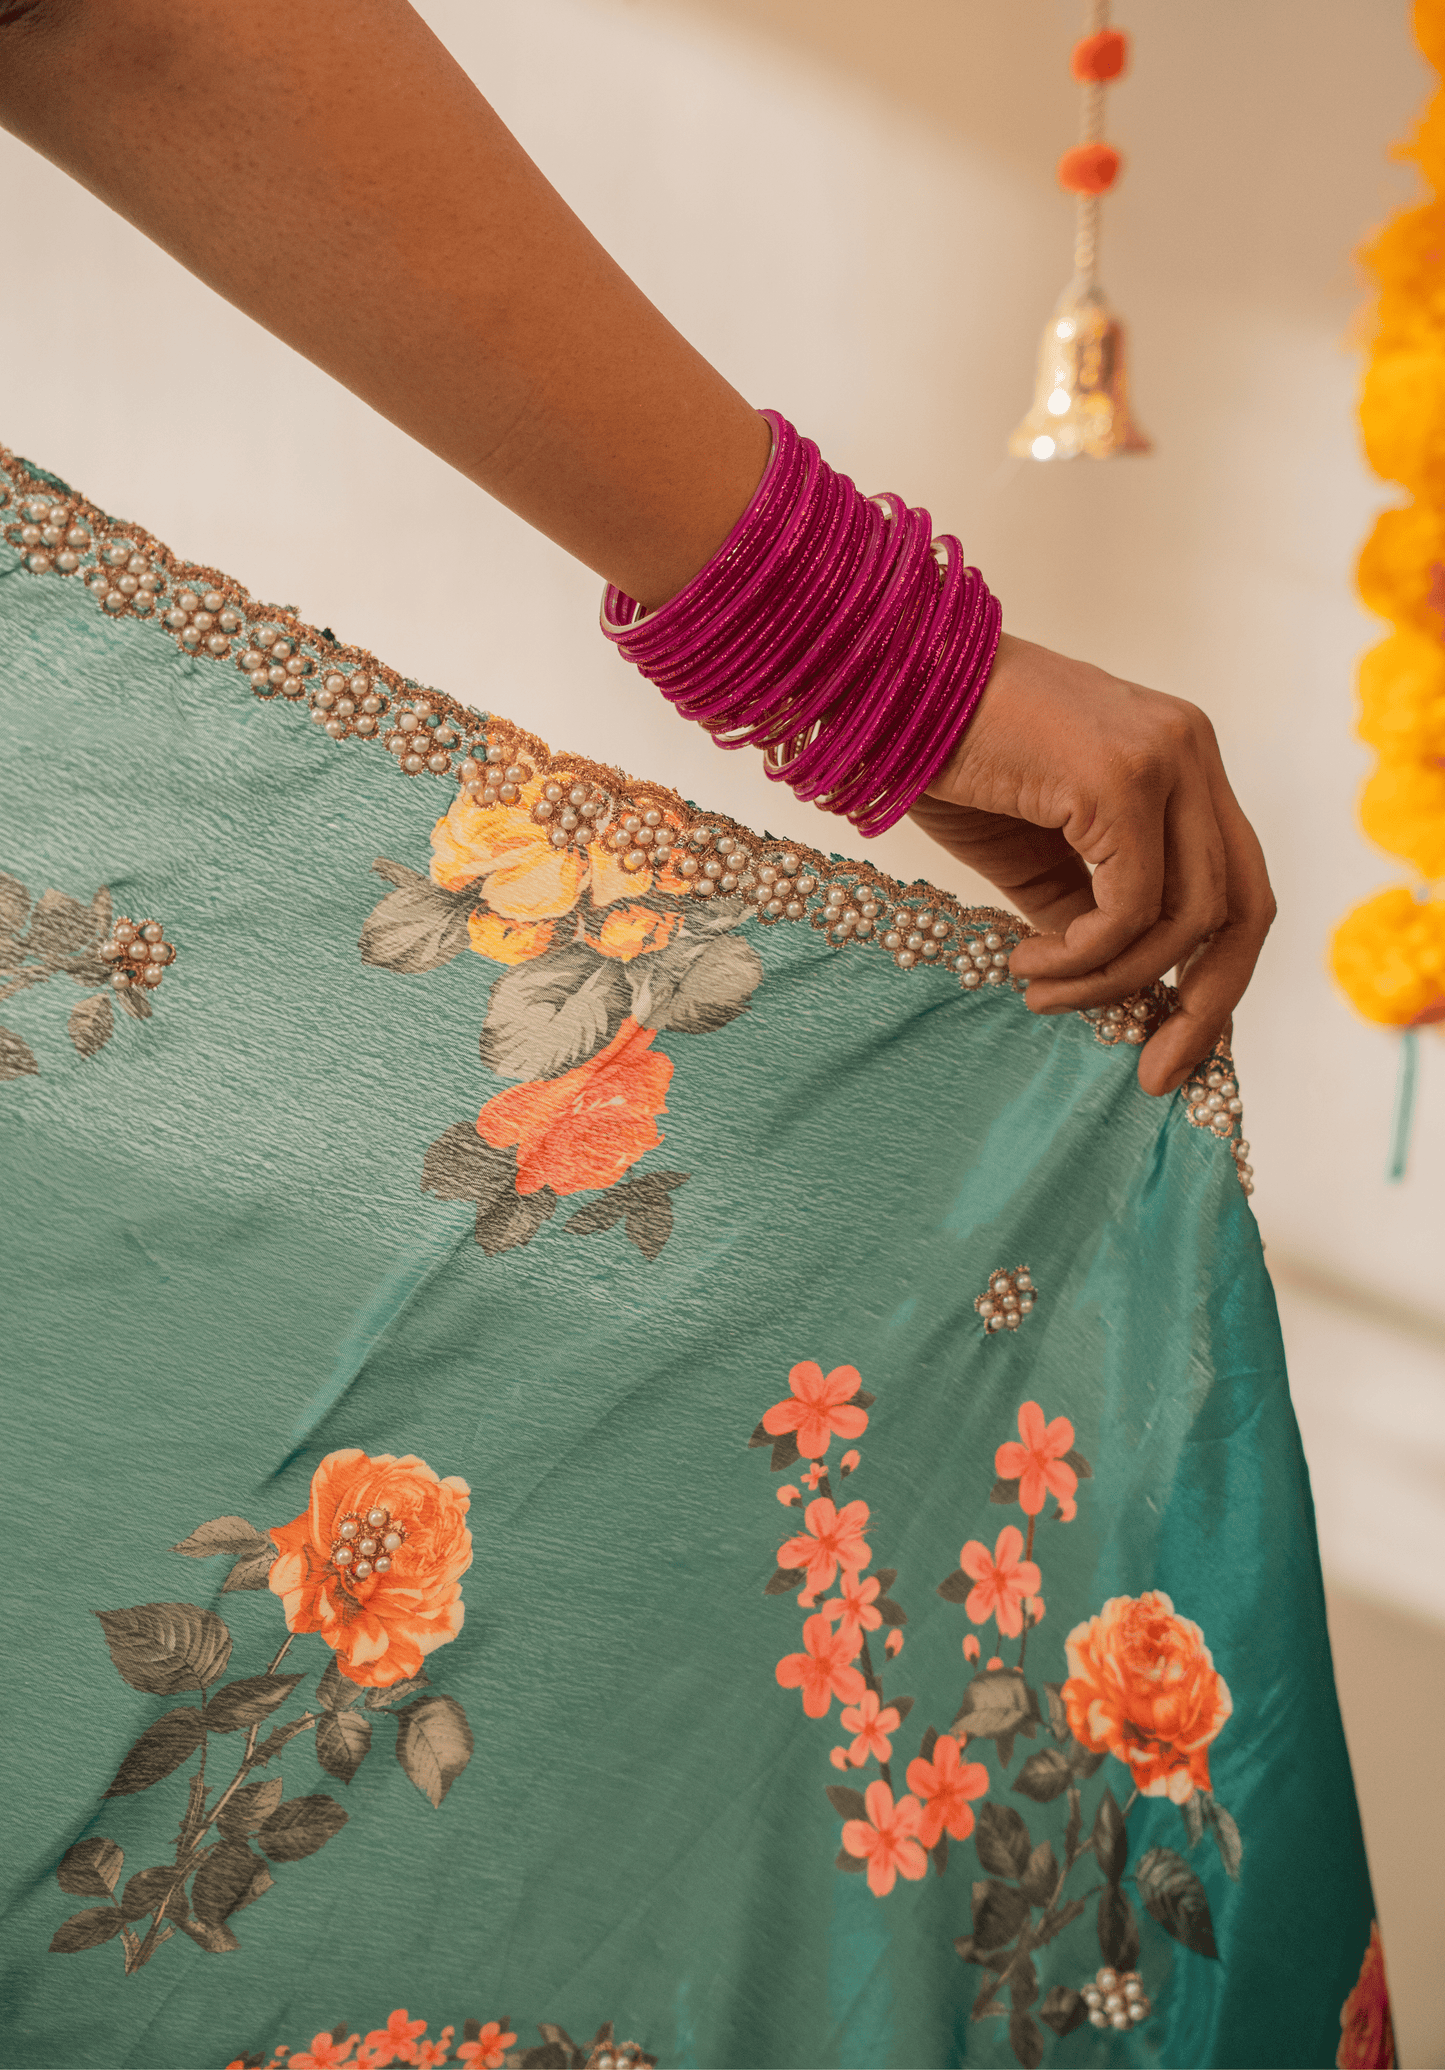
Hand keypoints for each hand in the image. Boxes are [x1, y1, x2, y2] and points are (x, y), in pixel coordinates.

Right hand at [913, 634, 1275, 1095]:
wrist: (887, 682)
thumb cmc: (948, 757)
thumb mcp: (1034, 852)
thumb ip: (1087, 912)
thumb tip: (1123, 998)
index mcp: (1182, 758)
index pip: (1237, 882)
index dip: (1216, 973)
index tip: (1173, 1043)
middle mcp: (1191, 750)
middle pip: (1244, 906)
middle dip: (1207, 1003)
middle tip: (1156, 1072)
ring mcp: (1166, 759)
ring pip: (1187, 917)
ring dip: (1115, 981)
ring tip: (1042, 992)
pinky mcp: (1123, 779)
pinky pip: (1130, 907)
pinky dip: (1086, 956)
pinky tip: (1029, 962)